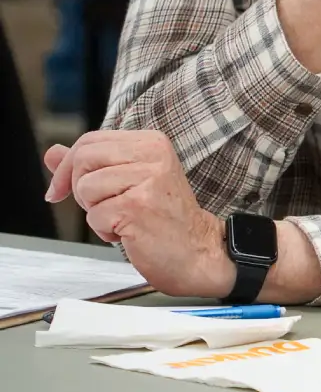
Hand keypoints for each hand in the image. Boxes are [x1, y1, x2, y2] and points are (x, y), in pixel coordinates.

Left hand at [43, 131, 235, 298]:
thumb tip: (52, 152)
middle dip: (81, 189)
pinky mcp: (137, 206)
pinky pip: (94, 216)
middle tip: (105, 205)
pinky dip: (104, 230)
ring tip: (123, 218)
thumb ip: (92, 164)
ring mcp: (147, 179)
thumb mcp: (129, 180)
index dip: (67, 167)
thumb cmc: (164, 217)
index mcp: (151, 143)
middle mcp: (152, 155)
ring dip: (96, 212)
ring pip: (86, 188)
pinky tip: (128, 231)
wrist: (197, 250)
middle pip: (83, 159)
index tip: (62, 189)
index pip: (90, 140)